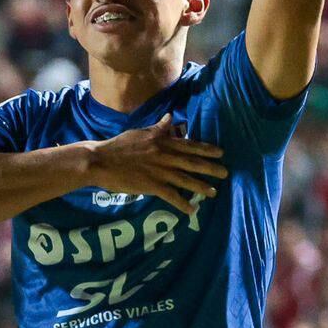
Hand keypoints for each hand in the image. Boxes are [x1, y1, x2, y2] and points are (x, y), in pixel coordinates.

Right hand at [81, 113, 227, 213]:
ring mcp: (159, 171)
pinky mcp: (152, 186)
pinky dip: (183, 204)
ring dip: (201, 187)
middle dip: (210, 168)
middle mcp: (165, 155)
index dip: (206, 149)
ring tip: (214, 193)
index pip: (189, 145)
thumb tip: (170, 117)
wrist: (101, 160)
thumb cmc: (119, 145)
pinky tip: (192, 210)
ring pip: (185, 180)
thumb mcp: (140, 132)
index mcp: (162, 141)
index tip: (220, 152)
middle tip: (226, 173)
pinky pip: (171, 196)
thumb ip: (158, 128)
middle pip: (192, 162)